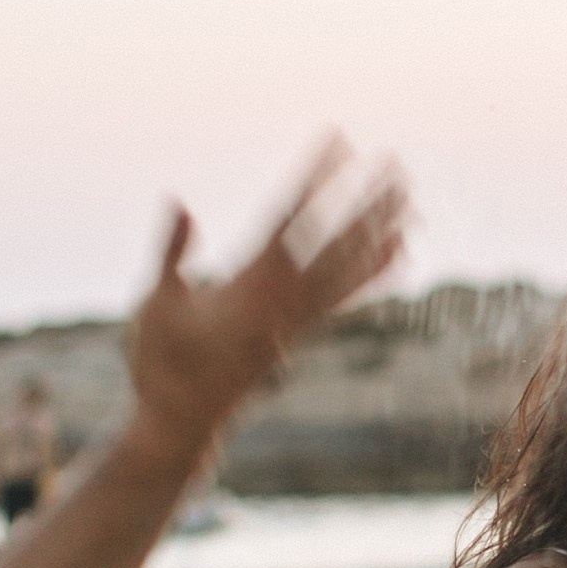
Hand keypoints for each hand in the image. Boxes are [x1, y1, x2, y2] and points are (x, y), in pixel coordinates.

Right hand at [125, 140, 407, 441]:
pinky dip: (372, 274)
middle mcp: (284, 305)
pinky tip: (397, 253)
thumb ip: (171, 253)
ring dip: (379, 234)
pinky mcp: (297, 335)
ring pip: (348, 271)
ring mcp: (295, 322)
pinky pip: (345, 298)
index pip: (291, 221)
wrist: (180, 426)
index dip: (316, 179)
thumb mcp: (154, 304)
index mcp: (249, 289)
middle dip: (365, 202)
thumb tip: (181, 202)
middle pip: (335, 244)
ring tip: (412, 201)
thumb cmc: (160, 365)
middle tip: (397, 163)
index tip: (338, 142)